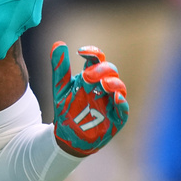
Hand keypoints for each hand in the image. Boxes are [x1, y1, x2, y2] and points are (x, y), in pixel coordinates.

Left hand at [50, 42, 128, 156]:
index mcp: (91, 76)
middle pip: (110, 71)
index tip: (81, 51)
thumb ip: (60, 67)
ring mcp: (111, 101)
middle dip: (101, 70)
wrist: (67, 136)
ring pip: (119, 87)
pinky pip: (123, 109)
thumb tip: (57, 43)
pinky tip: (116, 98)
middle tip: (87, 75)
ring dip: (113, 83)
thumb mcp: (61, 88)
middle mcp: (103, 87)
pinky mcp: (116, 118)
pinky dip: (122, 103)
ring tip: (103, 84)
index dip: (93, 53)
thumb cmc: (66, 109)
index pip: (97, 59)